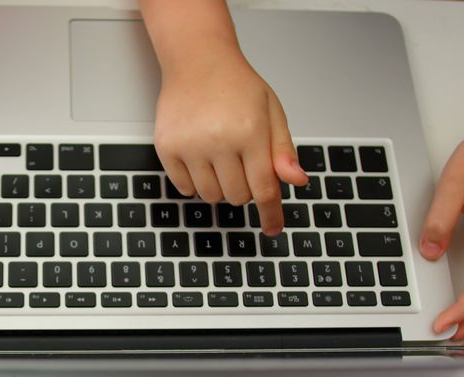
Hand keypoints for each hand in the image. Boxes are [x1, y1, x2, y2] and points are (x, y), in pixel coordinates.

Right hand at [152, 46, 308, 234]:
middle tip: (241, 163)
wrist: (197, 61)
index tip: (273, 228)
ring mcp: (189, 146)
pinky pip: (184, 188)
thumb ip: (283, 151)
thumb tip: (296, 182)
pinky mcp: (167, 148)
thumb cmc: (237, 86)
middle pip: (237, 196)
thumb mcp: (272, 113)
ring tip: (220, 159)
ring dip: (220, 187)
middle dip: (244, 188)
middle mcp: (218, 141)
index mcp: (250, 132)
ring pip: (210, 196)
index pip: (264, 189)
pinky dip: (195, 183)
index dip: (271, 213)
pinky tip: (200, 160)